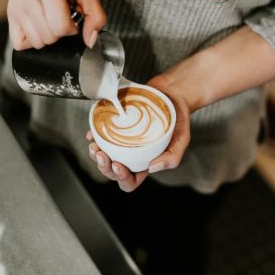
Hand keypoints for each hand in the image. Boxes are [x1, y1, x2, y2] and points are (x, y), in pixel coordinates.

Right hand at [7, 0, 106, 50]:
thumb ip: (96, 17)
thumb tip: (90, 41)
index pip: (60, 27)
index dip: (71, 28)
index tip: (73, 18)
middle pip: (48, 37)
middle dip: (60, 33)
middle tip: (62, 17)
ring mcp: (15, 4)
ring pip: (35, 42)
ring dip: (47, 36)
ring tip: (50, 19)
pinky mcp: (10, 11)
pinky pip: (19, 43)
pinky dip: (31, 39)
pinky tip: (39, 25)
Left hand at [86, 74, 191, 191]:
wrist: (172, 94)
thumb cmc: (178, 118)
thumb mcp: (182, 138)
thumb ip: (172, 156)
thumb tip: (152, 168)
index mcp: (145, 163)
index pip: (130, 181)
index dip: (121, 178)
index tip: (117, 164)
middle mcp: (132, 156)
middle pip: (112, 171)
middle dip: (103, 166)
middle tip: (101, 154)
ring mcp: (122, 142)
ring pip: (103, 156)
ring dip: (95, 155)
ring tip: (94, 145)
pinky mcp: (116, 128)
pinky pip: (101, 136)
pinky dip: (94, 137)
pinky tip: (92, 134)